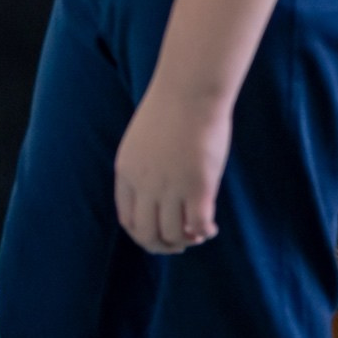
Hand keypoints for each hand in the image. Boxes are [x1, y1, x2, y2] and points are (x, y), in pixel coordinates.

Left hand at [114, 83, 229, 254]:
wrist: (188, 91)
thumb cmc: (170, 109)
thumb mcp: (143, 140)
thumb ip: (145, 167)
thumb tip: (158, 194)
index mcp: (127, 172)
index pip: (127, 219)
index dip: (144, 234)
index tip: (160, 233)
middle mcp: (145, 184)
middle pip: (147, 234)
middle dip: (164, 245)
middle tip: (181, 242)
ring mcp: (170, 187)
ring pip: (173, 235)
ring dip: (186, 240)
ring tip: (198, 232)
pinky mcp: (198, 187)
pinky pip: (198, 226)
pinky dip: (204, 232)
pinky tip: (211, 227)